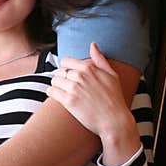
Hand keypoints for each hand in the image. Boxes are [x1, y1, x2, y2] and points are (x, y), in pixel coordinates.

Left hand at [47, 42, 139, 165]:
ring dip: (56, 86)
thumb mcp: (111, 75)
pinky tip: (58, 96)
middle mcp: (80, 76)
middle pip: (59, 71)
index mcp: (89, 68)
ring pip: (54, 81)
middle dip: (61, 77)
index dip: (66, 68)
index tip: (69, 75)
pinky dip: (52, 93)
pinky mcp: (68, 101)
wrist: (114, 121)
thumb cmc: (114, 98)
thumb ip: (100, 59)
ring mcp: (73, 88)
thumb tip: (93, 44)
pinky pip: (51, 92)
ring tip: (63, 92)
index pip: (66, 61)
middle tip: (67, 86)